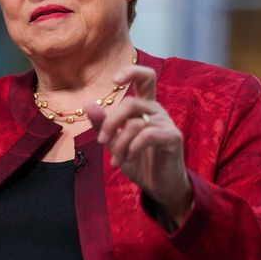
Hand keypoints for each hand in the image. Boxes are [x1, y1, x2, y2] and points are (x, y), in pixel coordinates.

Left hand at [87, 65, 192, 227]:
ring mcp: (167, 123)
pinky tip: (129, 158)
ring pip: (135, 122)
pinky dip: (133, 147)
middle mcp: (157, 111)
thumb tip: (88, 104)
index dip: (132, 72)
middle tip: (102, 141)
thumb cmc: (140, 162)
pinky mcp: (173, 138)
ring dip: (120, 143)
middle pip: (131, 103)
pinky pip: (147, 135)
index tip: (115, 80)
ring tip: (116, 160)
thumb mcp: (116, 143)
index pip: (145, 78)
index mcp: (145, 108)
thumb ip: (103, 125)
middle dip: (111, 122)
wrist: (160, 187)